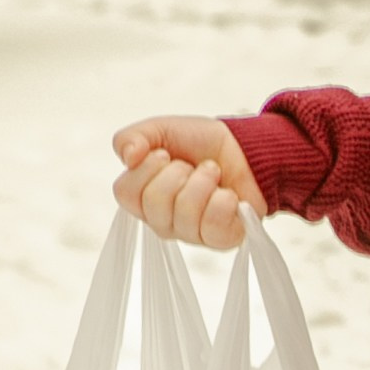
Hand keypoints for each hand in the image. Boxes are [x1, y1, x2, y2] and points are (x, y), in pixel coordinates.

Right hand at [111, 115, 267, 248]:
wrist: (243, 147)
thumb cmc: (200, 144)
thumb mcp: (160, 130)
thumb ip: (132, 138)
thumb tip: (128, 156)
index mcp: (142, 198)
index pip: (125, 193)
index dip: (146, 168)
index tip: (164, 154)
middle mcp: (162, 221)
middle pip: (155, 203)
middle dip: (178, 173)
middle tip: (192, 166)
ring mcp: (190, 234)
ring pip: (186, 213)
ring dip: (204, 181)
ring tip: (213, 174)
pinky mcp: (220, 239)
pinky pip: (213, 225)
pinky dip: (224, 200)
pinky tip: (228, 194)